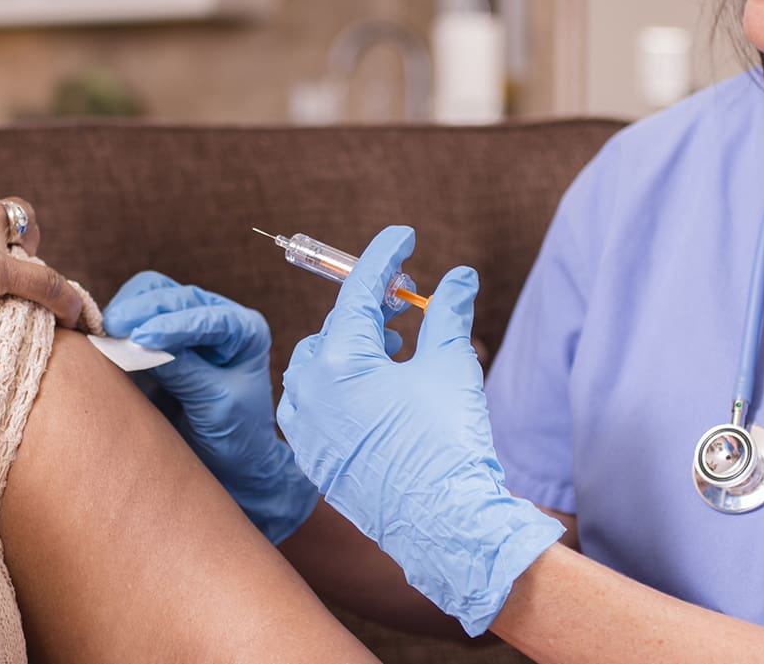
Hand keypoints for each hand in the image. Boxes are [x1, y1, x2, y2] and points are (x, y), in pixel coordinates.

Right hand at [103, 271, 320, 542]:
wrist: (229, 464)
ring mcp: (183, 324)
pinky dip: (114, 325)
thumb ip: (185, 372)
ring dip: (124, 313)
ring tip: (103, 335)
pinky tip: (100, 339)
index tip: (141, 338)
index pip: (207, 316)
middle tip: (110, 330)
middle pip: (172, 296)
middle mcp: (215, 318)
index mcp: (244, 330)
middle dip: (141, 311)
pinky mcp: (156, 338)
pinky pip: (131, 318)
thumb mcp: (216, 405)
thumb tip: (141, 343)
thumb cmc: (235, 436)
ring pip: (148, 296)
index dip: (172, 325)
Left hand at [277, 226, 563, 635]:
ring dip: (356, 346)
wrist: (445, 526)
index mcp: (338, 360)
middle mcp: (308, 389)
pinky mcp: (312, 454)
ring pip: (320, 363)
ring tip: (399, 347)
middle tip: (410, 299)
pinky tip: (378, 388)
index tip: (402, 236)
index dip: (384, 257)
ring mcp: (305, 425)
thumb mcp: (451, 365)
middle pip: (338, 326)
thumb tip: (459, 275)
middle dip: (375, 307)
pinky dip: (342, 384)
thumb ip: (447, 313)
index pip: (357, 291)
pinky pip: (315, 401)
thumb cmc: (448, 443)